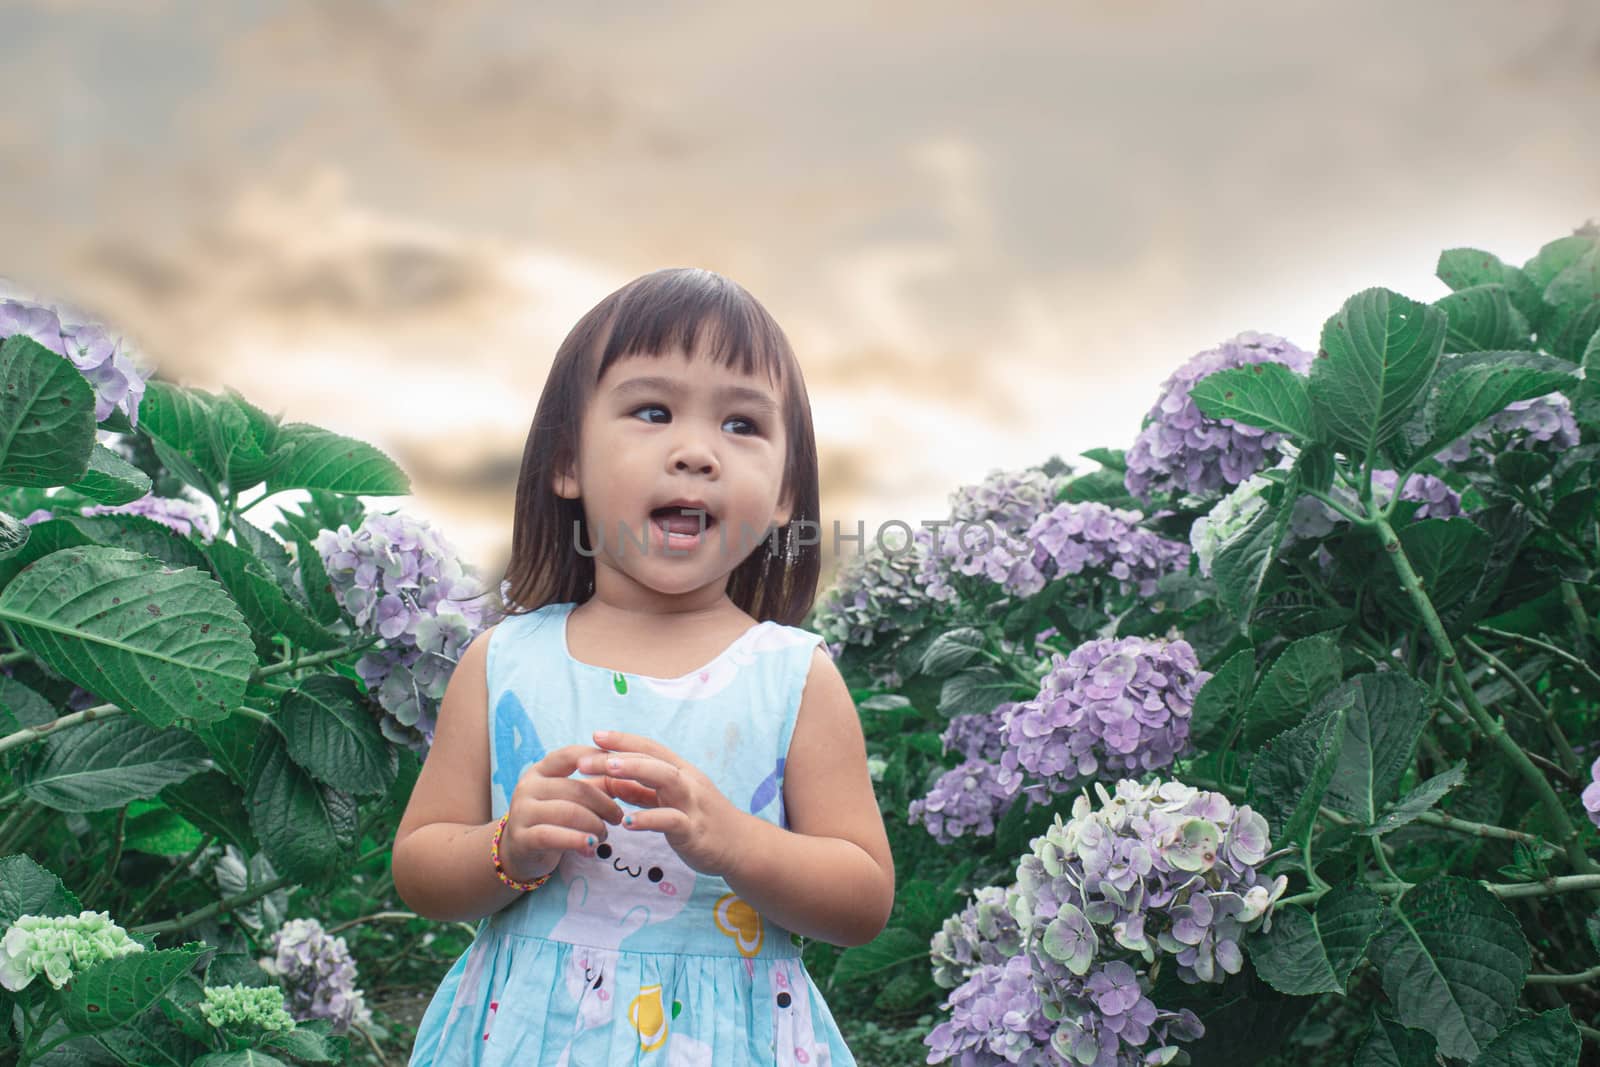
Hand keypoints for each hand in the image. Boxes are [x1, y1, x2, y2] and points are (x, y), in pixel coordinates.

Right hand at [500, 745, 624, 880]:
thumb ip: (595, 786)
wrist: (518, 853)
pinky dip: (577, 840)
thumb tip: (631, 777)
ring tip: (603, 836)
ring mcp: (522, 811)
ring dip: (595, 825)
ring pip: (569, 812)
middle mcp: (528, 786)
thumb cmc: (552, 820)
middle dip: (604, 804)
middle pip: (577, 788)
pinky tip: (592, 847)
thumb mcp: (569, 799)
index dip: (598, 760)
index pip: (571, 755)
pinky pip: (553, 835)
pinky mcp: (521, 838)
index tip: (622, 771)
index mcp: (541, 770)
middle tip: (618, 818)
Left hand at [577, 730, 749, 877]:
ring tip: (608, 771)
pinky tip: (627, 823)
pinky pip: (671, 820)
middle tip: (585, 759)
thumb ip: (642, 790)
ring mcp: (693, 804)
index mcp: (681, 771)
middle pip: (653, 759)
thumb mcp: (670, 800)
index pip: (650, 748)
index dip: (623, 740)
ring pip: (666, 779)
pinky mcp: (694, 830)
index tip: (595, 735)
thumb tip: (610, 779)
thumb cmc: (702, 820)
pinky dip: (649, 819)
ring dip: (636, 771)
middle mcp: (688, 781)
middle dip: (619, 755)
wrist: (741, 846)